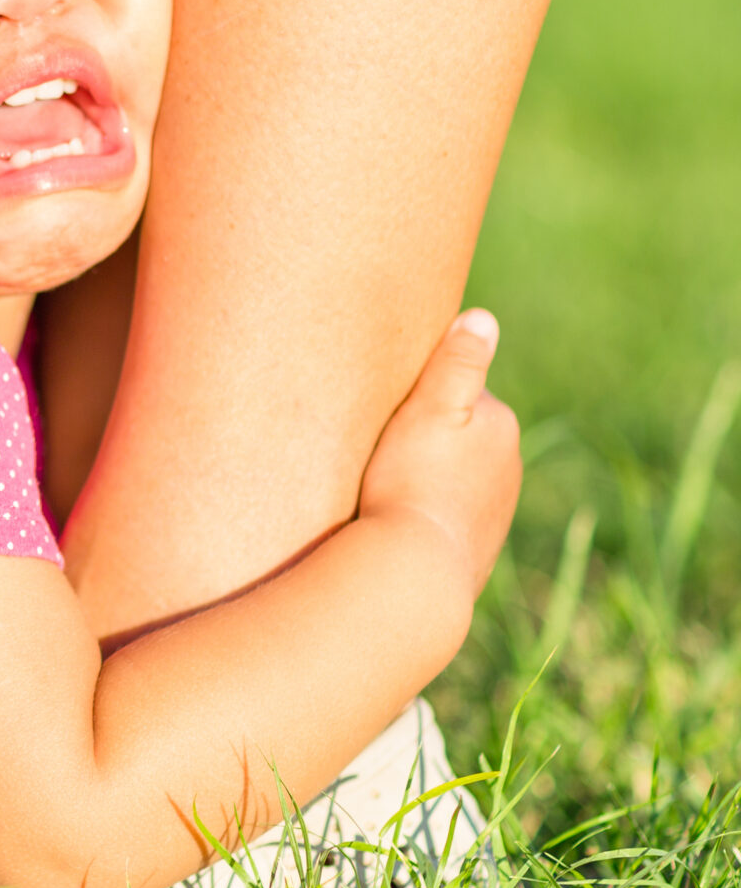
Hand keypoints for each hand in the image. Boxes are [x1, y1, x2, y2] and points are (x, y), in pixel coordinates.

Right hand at [356, 310, 521, 594]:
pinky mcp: (476, 547)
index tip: (384, 401)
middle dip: (426, 433)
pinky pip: (448, 512)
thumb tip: (483, 317)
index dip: (418, 393)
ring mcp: (495, 510)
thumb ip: (458, 363)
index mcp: (500, 424)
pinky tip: (398, 514)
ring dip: (427, 472)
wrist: (415, 570)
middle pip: (458, 434)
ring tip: (383, 479)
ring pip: (454, 474)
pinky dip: (428, 507)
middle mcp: (509, 466)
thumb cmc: (412, 481)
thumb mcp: (430, 410)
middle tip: (377, 440)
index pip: (457, 390)